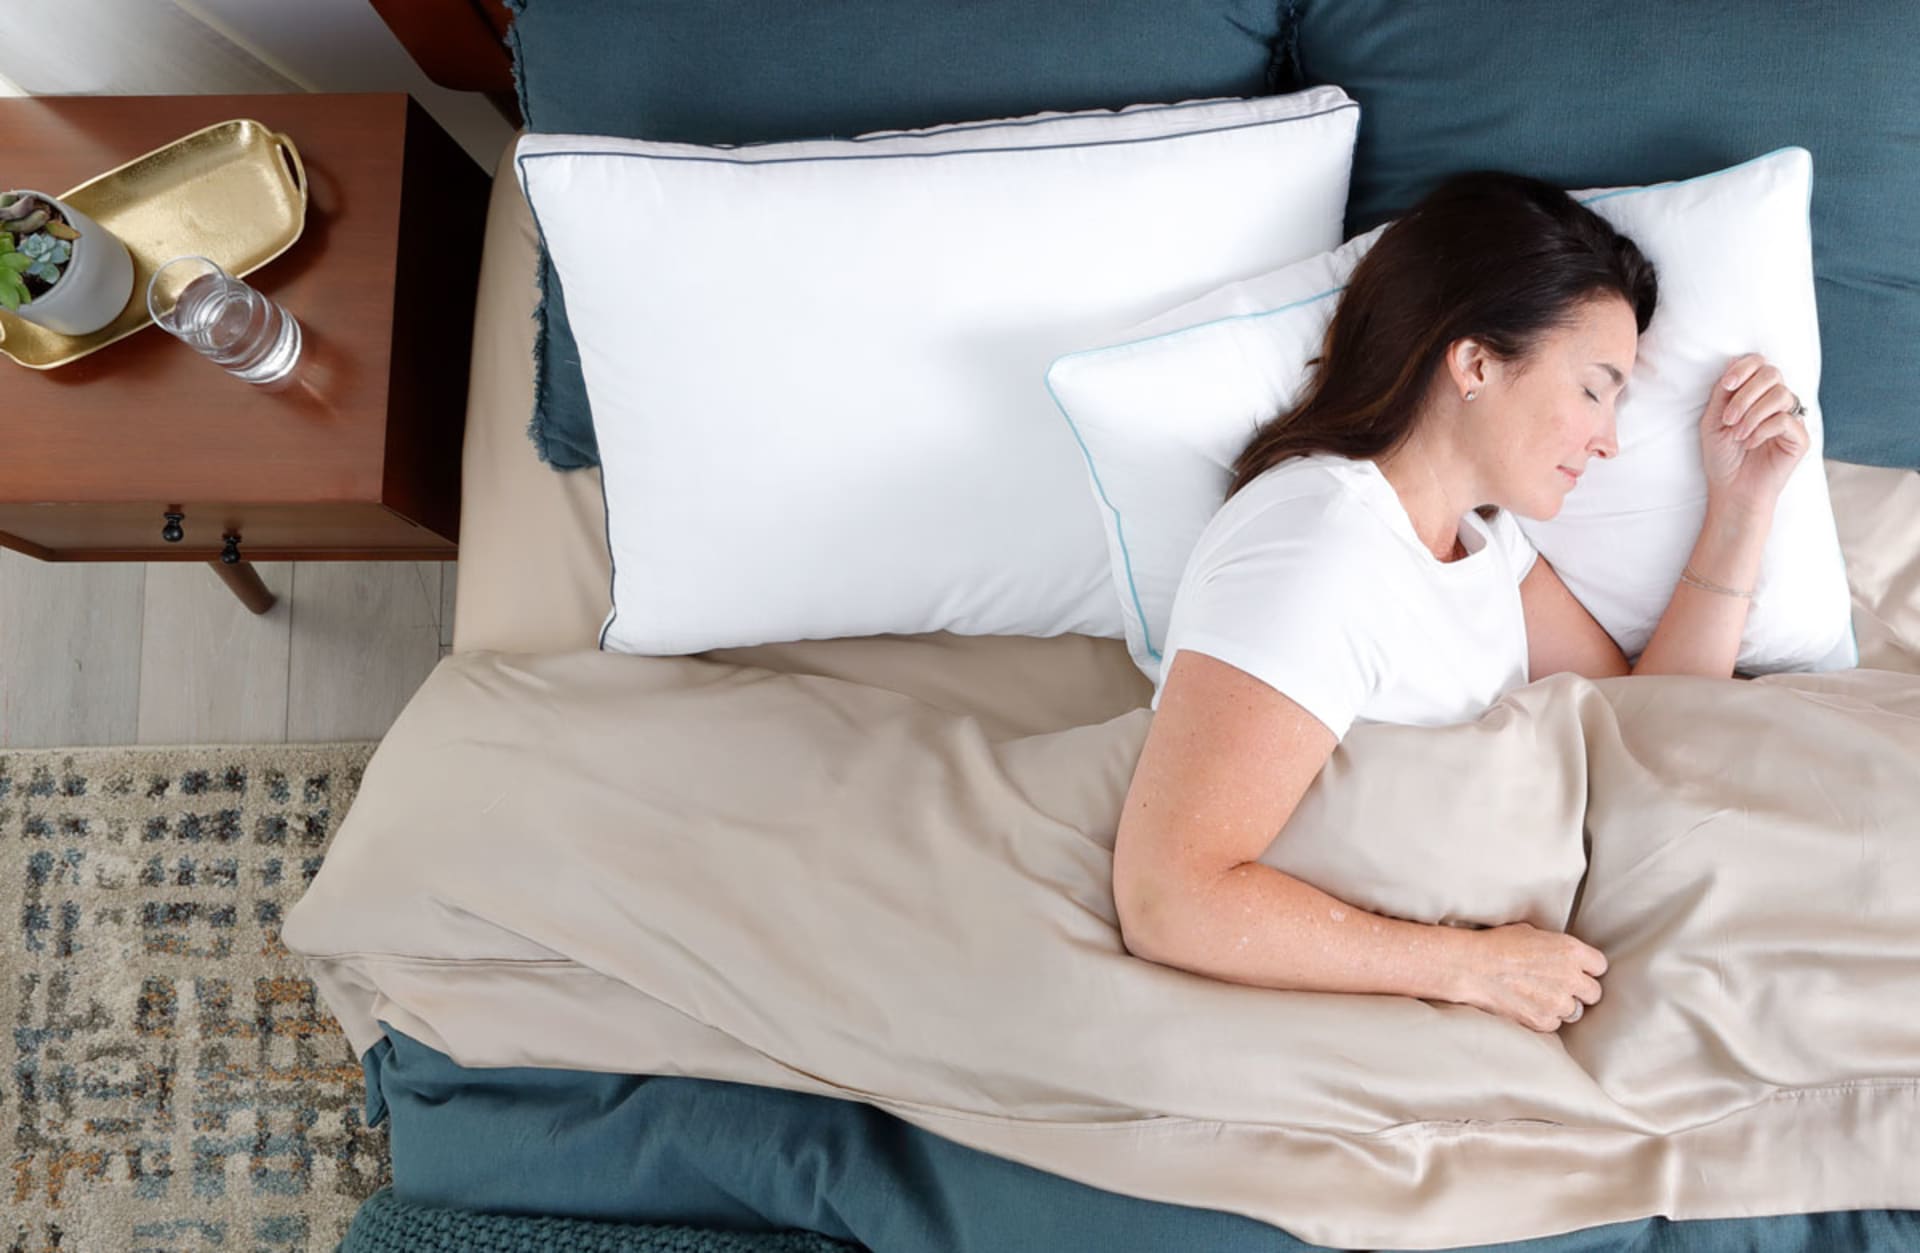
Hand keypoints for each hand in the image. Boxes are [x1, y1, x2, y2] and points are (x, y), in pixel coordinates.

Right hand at [1450, 922, 1606, 1033]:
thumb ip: (1555, 947)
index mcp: (1570, 951)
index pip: (1599, 966)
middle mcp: (1570, 977)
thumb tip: (1561, 956)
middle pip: (1593, 992)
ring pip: (1574, 1011)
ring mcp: (1558, 1002)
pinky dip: (1544, 1017)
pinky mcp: (1543, 1020)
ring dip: (1561, 1006)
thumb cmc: (1496, 945)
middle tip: (1561, 986)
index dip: (1587, 968)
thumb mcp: (1531, 933)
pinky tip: (1528, 1005)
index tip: (1577, 971)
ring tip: (1539, 996)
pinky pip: (1554, 1024)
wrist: (1471, 966)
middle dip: (1579, 990)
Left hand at [1700, 353, 1809, 518]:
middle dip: (1746, 393)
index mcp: (1756, 394)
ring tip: (1737, 434)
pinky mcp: (1800, 438)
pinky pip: (1786, 420)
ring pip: (1781, 395)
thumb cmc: (1722, 456)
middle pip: (1772, 374)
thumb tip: (1732, 361)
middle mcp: (1777, 402)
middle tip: (1728, 419)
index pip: (1760, 364)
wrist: (1731, 489)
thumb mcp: (1713, 420)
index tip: (1725, 385)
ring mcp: (1791, 418)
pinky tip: (1750, 443)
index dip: (1744, 368)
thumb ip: (1723, 393)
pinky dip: (1763, 430)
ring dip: (1753, 414)